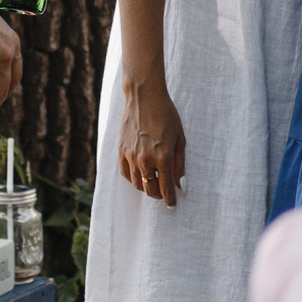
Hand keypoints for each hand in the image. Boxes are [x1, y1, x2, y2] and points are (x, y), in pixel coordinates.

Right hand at [117, 73, 187, 206]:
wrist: (144, 97)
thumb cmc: (166, 115)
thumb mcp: (180, 138)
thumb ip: (180, 163)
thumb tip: (181, 184)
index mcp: (163, 157)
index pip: (166, 188)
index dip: (170, 199)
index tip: (172, 204)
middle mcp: (146, 159)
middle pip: (150, 189)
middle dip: (159, 195)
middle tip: (164, 194)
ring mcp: (131, 156)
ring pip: (137, 184)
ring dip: (146, 187)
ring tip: (153, 183)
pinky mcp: (121, 150)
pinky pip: (126, 173)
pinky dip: (133, 178)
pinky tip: (140, 175)